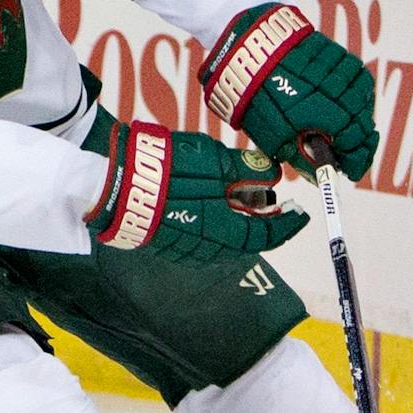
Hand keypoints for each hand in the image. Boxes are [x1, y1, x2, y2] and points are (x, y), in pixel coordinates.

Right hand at [87, 121, 306, 261]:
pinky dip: (211, 220)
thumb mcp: (215, 162)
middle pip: (242, 237)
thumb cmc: (167, 173)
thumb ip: (247, 170)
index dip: (286, 223)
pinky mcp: (163, 243)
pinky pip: (198, 236)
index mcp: (226, 234)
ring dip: (232, 218)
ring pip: (220, 237)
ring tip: (234, 194)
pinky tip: (204, 202)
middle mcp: (207, 250)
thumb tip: (271, 175)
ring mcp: (181, 249)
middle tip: (266, 198)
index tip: (299, 212)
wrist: (113, 187)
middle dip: (258, 218)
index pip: (266, 234)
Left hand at [200, 2, 376, 179]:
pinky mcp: (341, 56)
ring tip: (345, 132)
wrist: (251, 49)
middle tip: (351, 157)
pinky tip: (343, 104)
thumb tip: (319, 175)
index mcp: (329, 117)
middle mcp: (344, 94)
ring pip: (363, 102)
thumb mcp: (274, 137)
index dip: (357, 162)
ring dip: (358, 119)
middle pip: (364, 125)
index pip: (357, 145)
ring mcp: (345, 73)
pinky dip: (354, 96)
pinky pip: (357, 80)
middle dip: (359, 144)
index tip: (352, 172)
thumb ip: (301, 157)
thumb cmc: (258, 96)